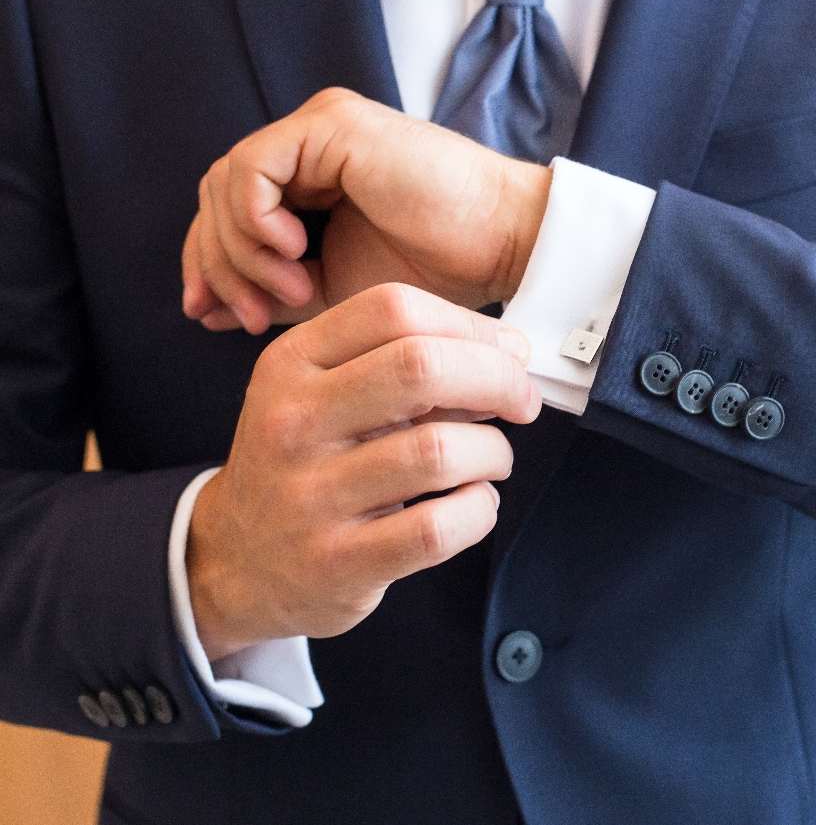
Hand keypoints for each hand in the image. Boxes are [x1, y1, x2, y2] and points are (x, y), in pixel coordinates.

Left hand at [181, 88, 552, 333]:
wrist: (500, 248)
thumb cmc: (437, 273)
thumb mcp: (336, 291)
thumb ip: (272, 292)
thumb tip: (204, 310)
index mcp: (310, 176)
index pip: (227, 210)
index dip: (209, 263)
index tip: (211, 317)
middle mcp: (308, 144)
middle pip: (216, 195)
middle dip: (217, 264)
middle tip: (247, 317)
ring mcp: (319, 129)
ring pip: (227, 183)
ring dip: (242, 250)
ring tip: (290, 293)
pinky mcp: (332, 125)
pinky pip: (253, 169)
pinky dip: (257, 220)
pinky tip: (295, 254)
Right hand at [187, 283, 541, 661]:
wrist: (236, 562)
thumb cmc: (303, 465)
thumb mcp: (320, 395)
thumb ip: (400, 365)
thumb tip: (507, 354)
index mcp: (291, 364)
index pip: (393, 310)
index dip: (471, 326)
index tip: (508, 352)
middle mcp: (292, 422)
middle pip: (421, 367)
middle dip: (498, 379)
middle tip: (522, 402)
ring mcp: (310, 497)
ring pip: (439, 451)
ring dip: (493, 452)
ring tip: (491, 461)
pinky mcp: (337, 564)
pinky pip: (437, 528)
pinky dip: (478, 511)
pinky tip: (473, 505)